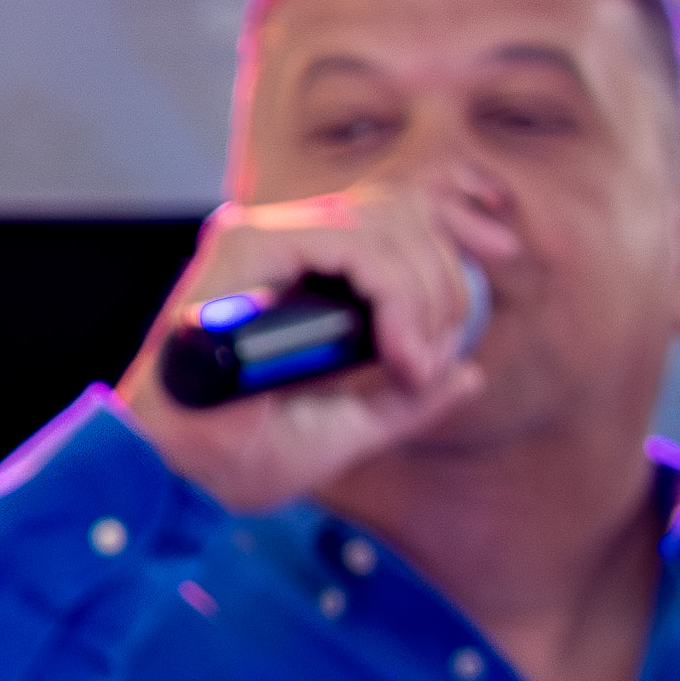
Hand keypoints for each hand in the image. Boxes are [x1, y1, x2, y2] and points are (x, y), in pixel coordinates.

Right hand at [116, 175, 504, 516]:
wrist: (175, 470)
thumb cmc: (240, 452)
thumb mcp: (347, 427)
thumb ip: (406, 399)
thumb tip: (468, 372)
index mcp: (299, 272)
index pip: (392, 212)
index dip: (456, 221)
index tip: (503, 254)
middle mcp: (279, 241)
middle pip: (401, 210)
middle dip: (447, 281)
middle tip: (434, 359)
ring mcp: (261, 237)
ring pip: (385, 222)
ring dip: (423, 293)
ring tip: (413, 362)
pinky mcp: (249, 247)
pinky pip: (353, 242)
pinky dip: (395, 293)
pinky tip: (398, 347)